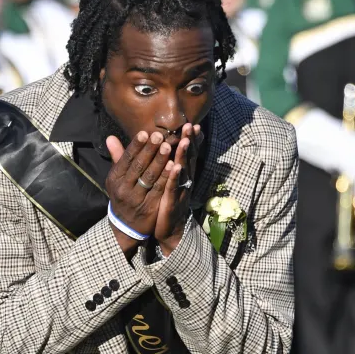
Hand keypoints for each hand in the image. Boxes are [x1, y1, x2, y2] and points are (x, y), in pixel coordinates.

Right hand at [105, 131, 176, 254]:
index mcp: (115, 179)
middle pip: (138, 166)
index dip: (136, 146)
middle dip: (149, 150)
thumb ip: (117, 157)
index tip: (145, 133)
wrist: (126, 226)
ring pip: (149, 177)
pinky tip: (173, 166)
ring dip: (159, 161)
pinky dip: (166, 177)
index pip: (126, 159)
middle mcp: (123, 188)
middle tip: (159, 136)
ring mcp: (136, 199)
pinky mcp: (149, 207)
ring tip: (168, 146)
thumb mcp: (117, 178)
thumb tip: (110, 137)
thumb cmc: (124, 195)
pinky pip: (159, 190)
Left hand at [155, 125, 201, 256]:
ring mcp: (180, 191)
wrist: (168, 229)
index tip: (192, 124)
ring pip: (184, 171)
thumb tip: (162, 148)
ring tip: (185, 140)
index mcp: (182, 175)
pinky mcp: (172, 201)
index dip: (191, 140)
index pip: (187, 154)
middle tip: (191, 125)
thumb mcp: (165, 182)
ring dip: (184, 155)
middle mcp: (185, 181)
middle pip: (189, 158)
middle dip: (190, 142)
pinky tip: (175, 167)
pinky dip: (175, 177)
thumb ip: (163, 165)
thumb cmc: (166, 203)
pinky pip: (174, 187)